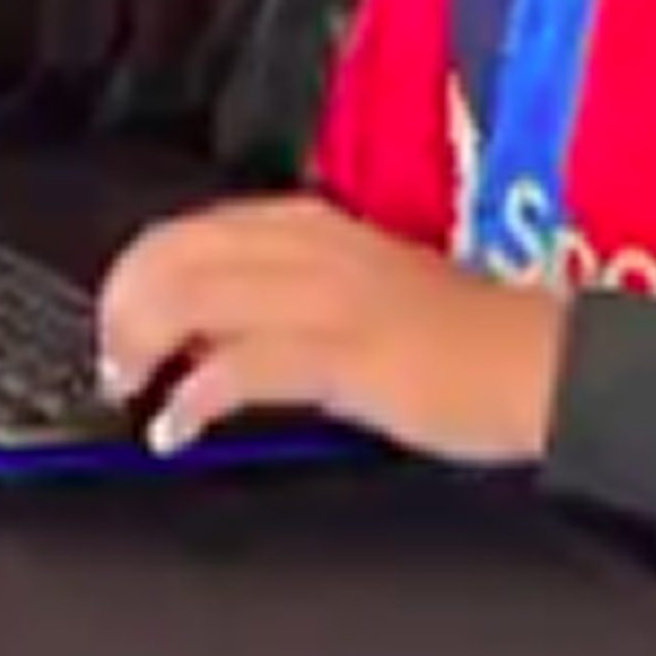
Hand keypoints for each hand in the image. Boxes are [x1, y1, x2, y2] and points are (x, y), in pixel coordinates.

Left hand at [91, 196, 566, 465]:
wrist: (544, 364)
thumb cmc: (465, 337)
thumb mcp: (363, 287)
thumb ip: (292, 290)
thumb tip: (218, 326)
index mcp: (313, 226)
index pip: (192, 229)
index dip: (139, 274)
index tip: (120, 318)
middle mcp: (310, 248)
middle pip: (175, 256)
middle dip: (124, 306)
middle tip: (112, 360)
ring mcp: (326, 299)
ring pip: (193, 298)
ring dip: (143, 346)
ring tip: (130, 389)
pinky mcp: (342, 356)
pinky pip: (236, 369)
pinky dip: (190, 399)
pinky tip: (175, 429)